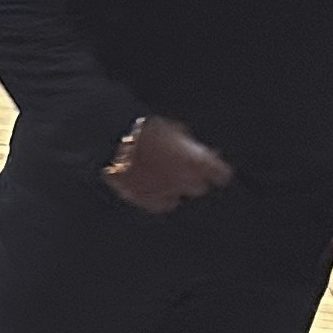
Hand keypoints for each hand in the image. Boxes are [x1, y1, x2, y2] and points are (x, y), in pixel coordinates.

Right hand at [103, 113, 231, 212]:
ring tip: (158, 177)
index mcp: (198, 161)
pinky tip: (145, 185)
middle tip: (178, 167)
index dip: (214, 169)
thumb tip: (193, 153)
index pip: (221, 174)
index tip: (209, 165)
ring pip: (175, 198)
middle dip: (191, 178)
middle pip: (198, 187)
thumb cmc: (144, 128)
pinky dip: (153, 197)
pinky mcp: (144, 200)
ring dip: (171, 190)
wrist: (111, 139)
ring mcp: (165, 193)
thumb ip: (188, 145)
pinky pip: (156, 204)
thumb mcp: (174, 130)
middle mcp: (186, 181)